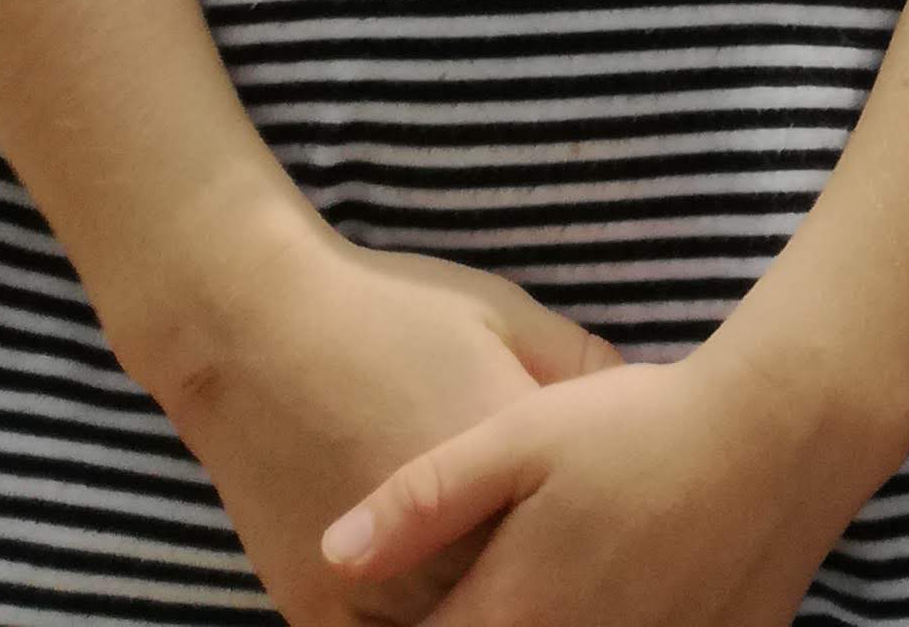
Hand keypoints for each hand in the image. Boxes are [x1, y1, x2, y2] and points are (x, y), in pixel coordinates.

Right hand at [162, 228, 622, 625]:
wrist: (257, 331)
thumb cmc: (394, 312)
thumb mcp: (510, 317)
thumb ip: (584, 370)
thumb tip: (651, 397)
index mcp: (503, 470)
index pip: (586, 531)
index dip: (611, 536)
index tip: (631, 530)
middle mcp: (445, 543)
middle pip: (527, 595)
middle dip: (556, 579)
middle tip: (582, 567)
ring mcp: (379, 591)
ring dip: (496, 612)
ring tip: (519, 585)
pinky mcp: (324, 614)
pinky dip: (424, 624)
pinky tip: (452, 601)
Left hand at [320, 333, 889, 626]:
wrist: (781, 431)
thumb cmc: (645, 424)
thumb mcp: (523, 435)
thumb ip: (424, 499)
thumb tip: (333, 554)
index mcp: (513, 614)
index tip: (389, 605)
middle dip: (468, 619)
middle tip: (487, 576)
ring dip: (543, 619)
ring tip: (546, 575)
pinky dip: (620, 620)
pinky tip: (622, 580)